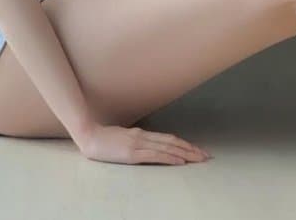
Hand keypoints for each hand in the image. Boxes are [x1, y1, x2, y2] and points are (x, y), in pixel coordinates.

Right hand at [75, 123, 212, 165]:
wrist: (90, 136)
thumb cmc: (104, 139)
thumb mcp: (124, 138)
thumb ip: (137, 141)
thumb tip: (149, 145)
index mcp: (143, 134)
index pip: (170, 139)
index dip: (185, 144)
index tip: (198, 150)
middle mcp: (144, 136)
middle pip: (173, 142)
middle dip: (191, 150)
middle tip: (206, 156)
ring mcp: (139, 144)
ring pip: (168, 148)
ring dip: (186, 154)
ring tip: (199, 159)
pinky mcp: (132, 153)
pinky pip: (155, 155)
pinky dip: (170, 158)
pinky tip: (180, 162)